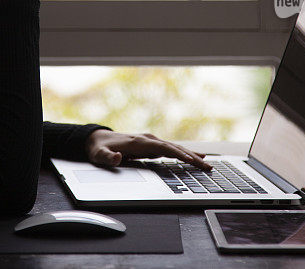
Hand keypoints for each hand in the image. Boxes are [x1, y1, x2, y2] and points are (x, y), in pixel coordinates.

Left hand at [84, 129, 211, 170]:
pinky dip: (184, 154)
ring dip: (191, 155)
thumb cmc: (99, 148)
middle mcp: (147, 139)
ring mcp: (150, 142)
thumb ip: (107, 158)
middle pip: (174, 147)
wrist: (97, 139)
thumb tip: (117, 157)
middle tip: (207, 166)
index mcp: (138, 142)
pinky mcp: (151, 146)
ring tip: (207, 163)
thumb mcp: (99, 155)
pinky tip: (194, 158)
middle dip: (191, 156)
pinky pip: (171, 150)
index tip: (190, 160)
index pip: (162, 148)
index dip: (177, 154)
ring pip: (175, 148)